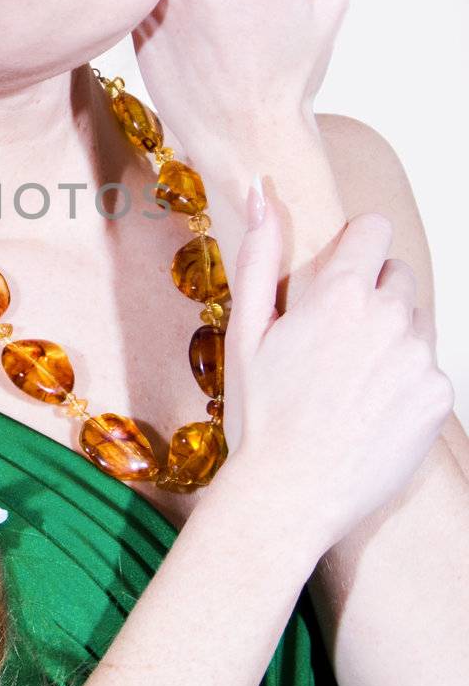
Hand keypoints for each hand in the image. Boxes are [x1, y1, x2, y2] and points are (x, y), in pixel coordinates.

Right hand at [214, 190, 454, 556]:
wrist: (290, 494)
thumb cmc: (260, 415)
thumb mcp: (246, 330)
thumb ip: (260, 255)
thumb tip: (261, 191)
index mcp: (341, 293)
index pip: (374, 229)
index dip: (354, 247)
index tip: (338, 273)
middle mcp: (391, 317)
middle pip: (398, 276)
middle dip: (372, 296)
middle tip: (333, 344)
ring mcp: (420, 359)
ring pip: (415, 324)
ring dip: (390, 340)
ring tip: (348, 383)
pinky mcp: (439, 397)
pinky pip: (427, 369)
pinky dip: (404, 382)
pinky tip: (367, 411)